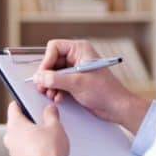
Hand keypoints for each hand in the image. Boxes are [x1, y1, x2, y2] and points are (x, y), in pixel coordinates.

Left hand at [3, 102, 68, 155]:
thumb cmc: (49, 150)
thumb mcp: (55, 127)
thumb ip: (51, 114)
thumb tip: (49, 108)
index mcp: (14, 124)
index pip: (13, 106)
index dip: (23, 102)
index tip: (31, 101)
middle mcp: (9, 137)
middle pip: (17, 123)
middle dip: (29, 120)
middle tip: (43, 119)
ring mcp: (12, 151)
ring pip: (20, 137)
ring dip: (30, 135)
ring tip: (46, 136)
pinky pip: (24, 150)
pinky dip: (31, 147)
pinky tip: (45, 149)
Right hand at [33, 39, 150, 133]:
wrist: (116, 107)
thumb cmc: (106, 91)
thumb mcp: (77, 83)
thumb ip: (55, 79)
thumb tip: (39, 77)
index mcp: (80, 49)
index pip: (54, 48)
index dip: (46, 61)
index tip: (43, 75)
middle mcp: (77, 57)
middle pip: (51, 61)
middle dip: (47, 76)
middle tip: (43, 87)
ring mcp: (75, 70)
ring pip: (53, 73)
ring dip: (50, 85)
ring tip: (52, 94)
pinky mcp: (75, 81)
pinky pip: (58, 82)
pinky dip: (56, 90)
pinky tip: (59, 98)